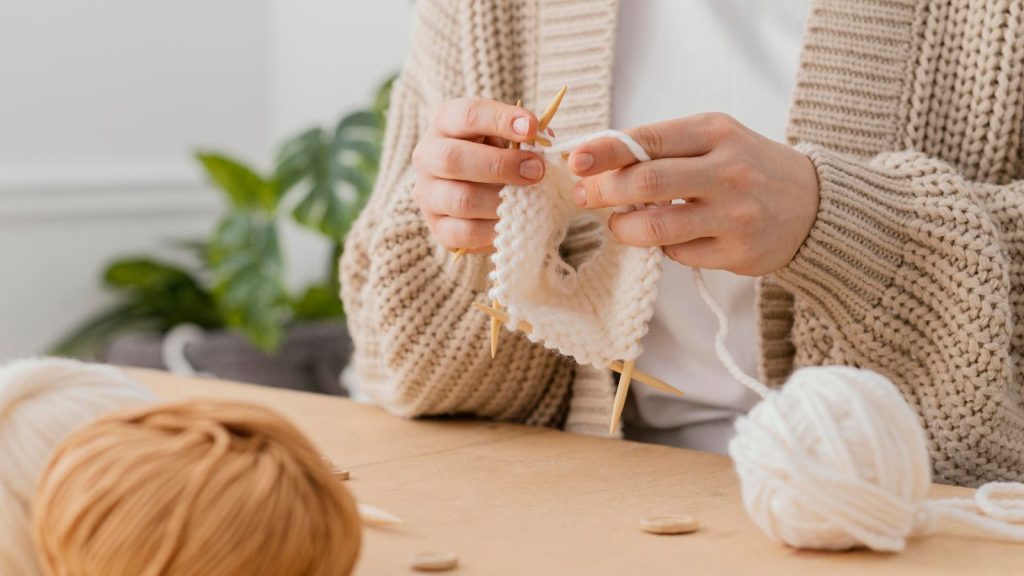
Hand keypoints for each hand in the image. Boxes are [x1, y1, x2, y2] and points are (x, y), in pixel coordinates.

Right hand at [413, 98, 544, 252]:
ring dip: (501, 201)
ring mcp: (427, 194)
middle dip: (500, 165)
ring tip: (527, 200)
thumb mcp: (508, 136)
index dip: (501, 120)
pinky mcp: (437, 228)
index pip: (468, 115)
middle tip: (535, 171)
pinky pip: (465, 233)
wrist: (480, 192)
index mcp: (444, 122)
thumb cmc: (498, 154)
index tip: (532, 127)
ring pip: (460, 199)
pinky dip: (494, 229)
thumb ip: (525, 136)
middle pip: (453, 159)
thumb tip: (544, 141)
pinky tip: (513, 222)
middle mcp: (427, 156)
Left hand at [568, 113, 819, 275]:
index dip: (604, 151)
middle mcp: (728, 171)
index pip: (648, 140)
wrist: (814, 204)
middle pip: (646, 183)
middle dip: (603, 191)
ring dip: (623, 227)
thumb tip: (596, 163)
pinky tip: (665, 238)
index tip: (575, 161)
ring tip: (618, 224)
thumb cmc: (747, 166)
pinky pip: (678, 254)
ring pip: (656, 226)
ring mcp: (735, 215)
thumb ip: (662, 148)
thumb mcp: (713, 139)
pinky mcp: (738, 253)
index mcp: (716, 133)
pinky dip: (661, 247)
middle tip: (583, 196)